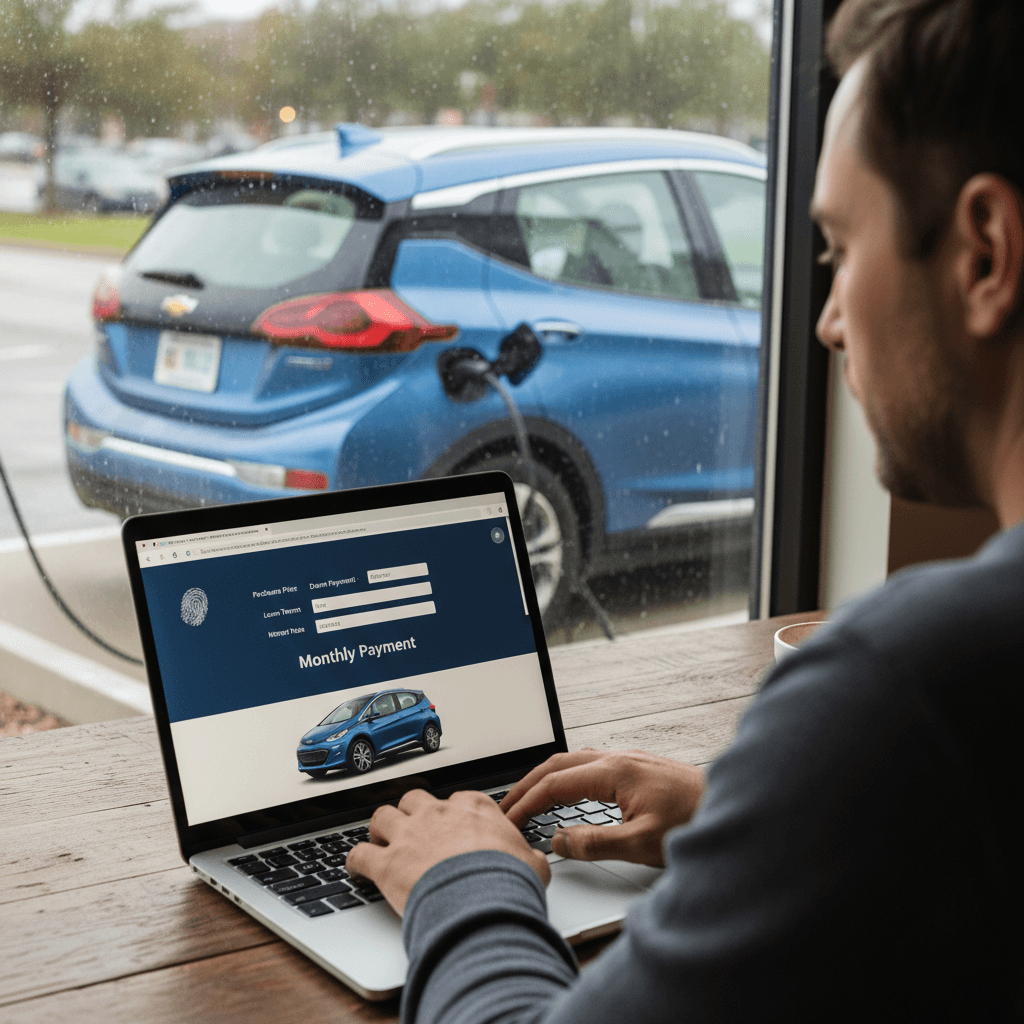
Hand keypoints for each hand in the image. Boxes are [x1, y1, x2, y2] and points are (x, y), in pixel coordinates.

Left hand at [345, 788, 550, 915]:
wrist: (483, 902)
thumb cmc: (510, 881)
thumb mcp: (533, 864)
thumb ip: (529, 856)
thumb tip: (538, 862)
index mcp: (473, 809)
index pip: (458, 800)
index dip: (453, 814)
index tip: (454, 827)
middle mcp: (438, 814)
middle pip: (414, 799)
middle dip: (412, 813)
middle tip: (414, 831)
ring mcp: (409, 836)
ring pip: (382, 816)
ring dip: (380, 829)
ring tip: (381, 842)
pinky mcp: (387, 863)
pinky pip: (358, 854)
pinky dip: (354, 861)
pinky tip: (355, 868)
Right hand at [500, 749, 703, 866]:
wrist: (734, 807)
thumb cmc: (695, 821)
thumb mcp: (641, 843)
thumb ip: (595, 843)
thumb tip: (559, 841)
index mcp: (614, 771)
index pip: (555, 784)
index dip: (526, 803)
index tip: (508, 820)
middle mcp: (618, 758)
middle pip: (557, 764)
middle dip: (527, 785)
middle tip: (505, 807)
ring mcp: (627, 759)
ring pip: (573, 761)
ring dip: (546, 779)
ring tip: (528, 799)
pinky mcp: (636, 767)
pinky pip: (588, 765)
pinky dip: (566, 777)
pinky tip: (567, 792)